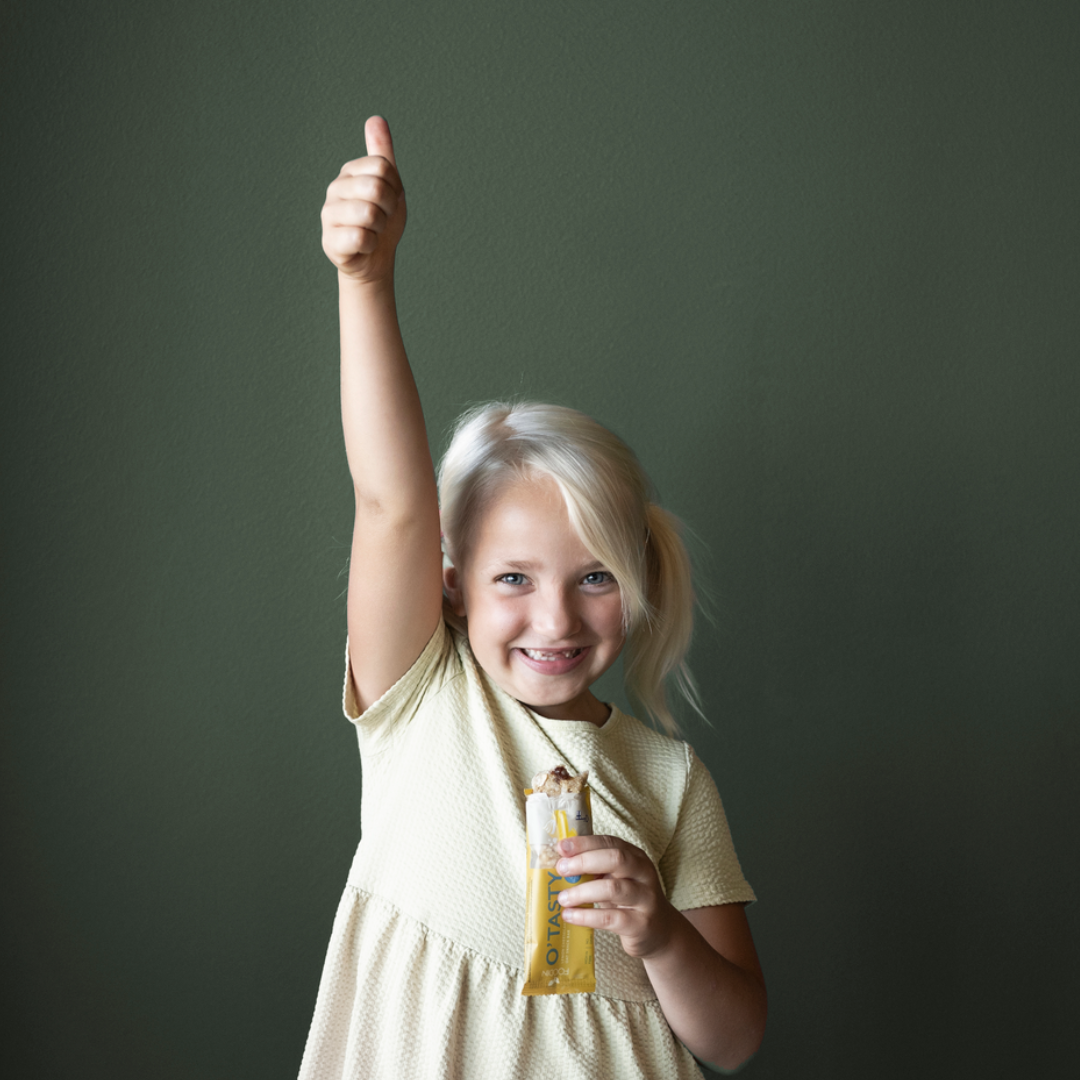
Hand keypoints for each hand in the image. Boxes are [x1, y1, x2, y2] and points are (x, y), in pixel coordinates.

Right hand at [321, 116, 406, 284]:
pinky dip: (371, 245)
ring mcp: (329, 215)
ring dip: (380, 228)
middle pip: (377, 188)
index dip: (395, 188)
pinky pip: (362, 237)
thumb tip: (375, 119)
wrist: (373, 257)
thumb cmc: (382, 219)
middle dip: (389, 208)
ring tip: (373, 230)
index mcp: (350, 172)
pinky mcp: (330, 241)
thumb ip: (382, 153)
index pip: (383, 167)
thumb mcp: (389, 183)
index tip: (390, 200)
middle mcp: (335, 189)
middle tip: (382, 218)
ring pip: (370, 214)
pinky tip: (364, 245)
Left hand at [556, 834, 678, 959]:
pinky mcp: (640, 924)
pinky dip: (586, 916)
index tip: (561, 847)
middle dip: (584, 861)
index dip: (584, 843)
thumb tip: (560, 862)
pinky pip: (611, 918)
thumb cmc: (630, 900)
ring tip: (562, 898)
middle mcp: (643, 874)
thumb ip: (596, 869)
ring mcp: (645, 899)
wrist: (660, 931)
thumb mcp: (617, 879)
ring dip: (582, 892)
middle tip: (561, 869)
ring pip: (613, 889)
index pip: (609, 842)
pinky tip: (570, 916)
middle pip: (616, 859)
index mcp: (635, 857)